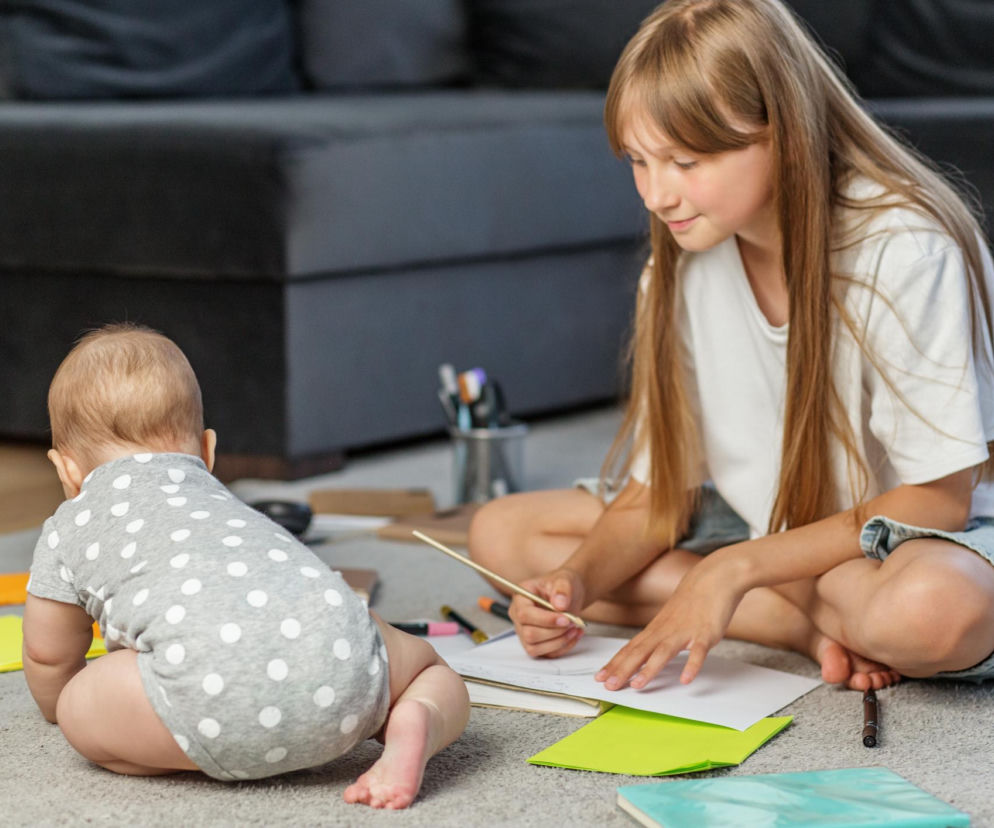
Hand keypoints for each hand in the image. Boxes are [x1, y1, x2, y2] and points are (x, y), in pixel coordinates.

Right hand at [510, 568, 585, 658]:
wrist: (569, 595)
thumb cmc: (563, 586)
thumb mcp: (565, 580)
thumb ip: (562, 589)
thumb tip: (559, 604)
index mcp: (521, 598)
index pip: (524, 614)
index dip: (545, 620)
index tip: (566, 619)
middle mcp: (518, 617)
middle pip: (529, 634)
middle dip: (554, 632)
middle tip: (573, 623)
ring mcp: (525, 632)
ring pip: (535, 648)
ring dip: (558, 642)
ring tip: (575, 628)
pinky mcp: (536, 644)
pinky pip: (546, 654)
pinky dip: (563, 647)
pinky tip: (574, 634)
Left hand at [595, 554, 745, 688]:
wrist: (715, 577)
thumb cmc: (693, 599)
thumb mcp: (671, 618)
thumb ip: (660, 635)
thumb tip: (647, 650)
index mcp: (657, 628)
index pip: (631, 648)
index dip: (615, 663)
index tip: (599, 677)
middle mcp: (666, 630)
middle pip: (640, 651)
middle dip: (623, 669)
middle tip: (608, 685)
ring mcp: (685, 631)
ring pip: (664, 652)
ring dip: (650, 669)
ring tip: (637, 685)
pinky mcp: (706, 633)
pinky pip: (698, 651)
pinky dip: (692, 665)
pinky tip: (686, 679)